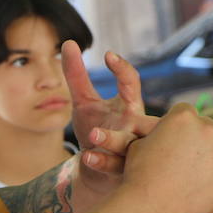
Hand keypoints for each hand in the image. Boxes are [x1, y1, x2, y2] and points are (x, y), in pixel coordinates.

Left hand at [62, 41, 155, 195]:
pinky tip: (87, 158)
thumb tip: (68, 42)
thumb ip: (76, 75)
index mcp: (129, 106)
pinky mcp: (123, 170)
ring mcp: (132, 150)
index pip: (132, 83)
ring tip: (95, 136)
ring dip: (114, 141)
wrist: (96, 169)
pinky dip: (102, 162)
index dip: (123, 68)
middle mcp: (136, 127)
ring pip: (131, 145)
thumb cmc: (96, 130)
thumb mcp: (84, 102)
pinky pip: (116, 166)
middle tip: (114, 96)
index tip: (108, 55)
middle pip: (144, 118)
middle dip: (133, 113)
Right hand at [124, 102, 212, 212]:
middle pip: (206, 126)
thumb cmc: (140, 173)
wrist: (150, 205)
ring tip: (192, 171)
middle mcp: (206, 129)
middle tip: (183, 155)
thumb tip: (165, 133)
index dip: (177, 124)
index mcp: (183, 116)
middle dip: (196, 137)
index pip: (186, 111)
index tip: (172, 137)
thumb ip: (160, 132)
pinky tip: (198, 186)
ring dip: (210, 154)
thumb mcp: (141, 142)